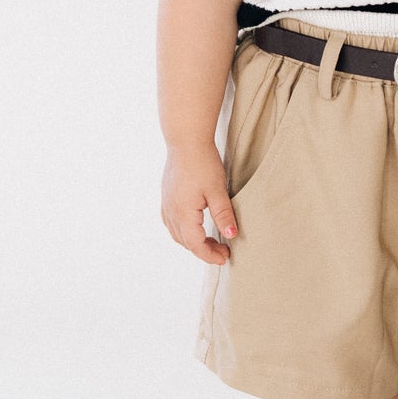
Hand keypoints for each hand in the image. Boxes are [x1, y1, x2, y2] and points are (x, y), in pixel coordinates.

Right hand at [162, 142, 237, 264]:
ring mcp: (166, 204)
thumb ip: (223, 215)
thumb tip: (231, 236)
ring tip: (211, 241)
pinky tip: (194, 227)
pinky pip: (172, 223)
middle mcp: (171, 212)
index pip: (196, 245)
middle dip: (204, 250)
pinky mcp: (166, 196)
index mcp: (183, 214)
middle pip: (186, 242)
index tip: (224, 258)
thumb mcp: (217, 191)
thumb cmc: (202, 163)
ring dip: (193, 242)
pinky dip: (184, 231)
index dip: (210, 255)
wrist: (186, 140)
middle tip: (223, 251)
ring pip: (177, 234)